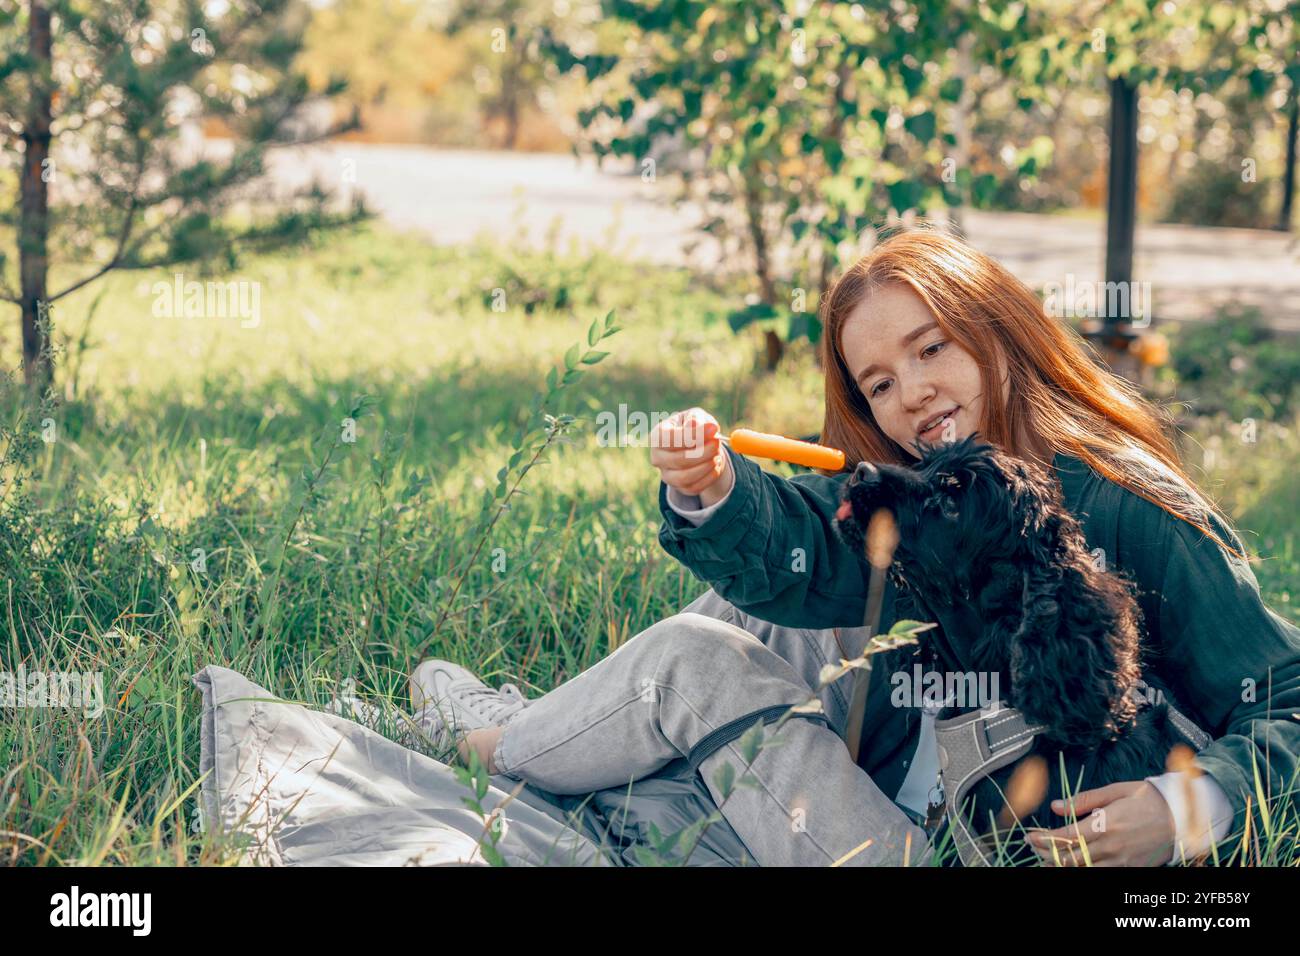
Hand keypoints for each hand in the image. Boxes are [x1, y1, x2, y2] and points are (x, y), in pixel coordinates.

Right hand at [650, 407, 732, 506]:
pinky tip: (716, 464)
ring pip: (684, 477)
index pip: (668, 438)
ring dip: (705, 466)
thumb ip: (695, 418)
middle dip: (702, 452)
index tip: (713, 429)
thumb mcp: (696, 416)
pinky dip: (709, 477)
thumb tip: (695, 424)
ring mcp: (666, 474)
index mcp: (658, 436)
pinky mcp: (679, 487)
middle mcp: (658, 457)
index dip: (691, 435)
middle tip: (717, 443)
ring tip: (717, 454)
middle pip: (677, 460)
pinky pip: (694, 488)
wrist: (699, 445)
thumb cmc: (694, 426)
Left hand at [1024, 781, 1176, 865]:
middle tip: (1033, 848)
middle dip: (1046, 854)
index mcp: (1104, 824)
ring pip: (1082, 870)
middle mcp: (1110, 846)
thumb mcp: (1115, 791)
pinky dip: (1082, 871)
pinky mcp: (1129, 869)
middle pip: (1069, 858)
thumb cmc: (1147, 800)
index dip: (1043, 839)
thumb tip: (1056, 806)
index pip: (1064, 837)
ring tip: (1045, 860)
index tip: (1029, 837)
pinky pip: (1100, 875)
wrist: (1181, 819)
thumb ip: (1084, 800)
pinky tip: (1072, 866)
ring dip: (1061, 866)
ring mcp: (1120, 861)